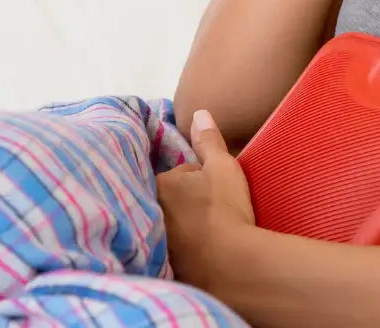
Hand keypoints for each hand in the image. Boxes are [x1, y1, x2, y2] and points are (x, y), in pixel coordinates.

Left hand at [157, 109, 254, 290]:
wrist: (231, 263)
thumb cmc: (225, 208)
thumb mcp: (222, 166)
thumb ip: (208, 140)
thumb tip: (199, 113)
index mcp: (159, 184)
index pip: (175, 175)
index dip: (195, 180)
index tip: (211, 190)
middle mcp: (148, 212)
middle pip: (166, 200)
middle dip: (182, 203)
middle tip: (208, 212)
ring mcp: (155, 242)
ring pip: (168, 226)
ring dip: (181, 227)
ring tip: (206, 234)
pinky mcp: (164, 266)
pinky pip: (172, 251)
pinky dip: (184, 251)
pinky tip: (200, 254)